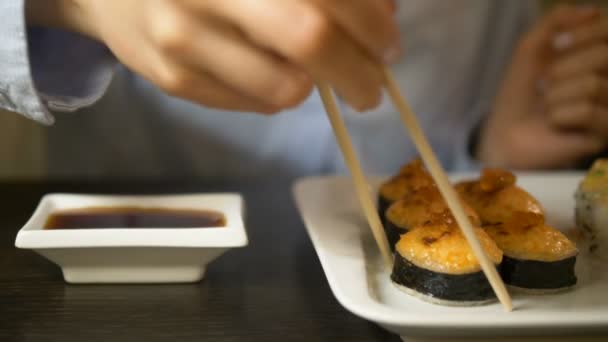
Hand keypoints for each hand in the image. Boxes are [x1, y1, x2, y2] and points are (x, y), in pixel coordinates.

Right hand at [27, 0, 400, 112]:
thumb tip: (382, 13)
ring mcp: (183, 38)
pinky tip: (269, 74)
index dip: (372, 22)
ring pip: (284, 87)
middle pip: (310, 38)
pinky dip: (276, 94)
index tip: (390, 42)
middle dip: (359, 72)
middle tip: (374, 85)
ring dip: (316, 88)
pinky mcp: (171, 81)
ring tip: (316, 75)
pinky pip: (252, 104)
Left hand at [477, 5, 607, 168]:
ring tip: (548, 106)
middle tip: (544, 85)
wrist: (505, 131)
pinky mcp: (606, 132)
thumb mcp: (532, 47)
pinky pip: (589, 111)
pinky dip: (560, 115)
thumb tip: (594, 10)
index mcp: (599, 55)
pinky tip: (555, 123)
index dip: (585, 33)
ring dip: (556, 95)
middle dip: (562, 69)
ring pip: (594, 85)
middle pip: (605, 56)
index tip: (556, 44)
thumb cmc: (520, 91)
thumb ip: (558, 20)